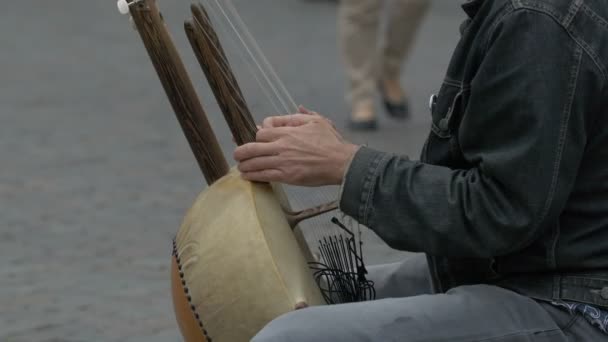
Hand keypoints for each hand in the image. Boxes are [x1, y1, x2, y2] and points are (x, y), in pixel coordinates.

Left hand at [233, 107, 358, 185]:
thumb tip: (298, 107)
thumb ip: (303, 115)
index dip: (257, 134)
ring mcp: (283, 161)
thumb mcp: (318, 121)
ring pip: (255, 162)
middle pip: (253, 146)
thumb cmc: (331, 142)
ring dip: (244, 165)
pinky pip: (264, 175)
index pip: (262, 130)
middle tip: (237, 154)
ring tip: (240, 166)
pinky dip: (253, 175)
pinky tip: (247, 176)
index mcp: (288, 131)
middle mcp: (282, 145)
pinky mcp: (287, 176)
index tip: (256, 138)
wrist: (341, 162)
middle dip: (241, 151)